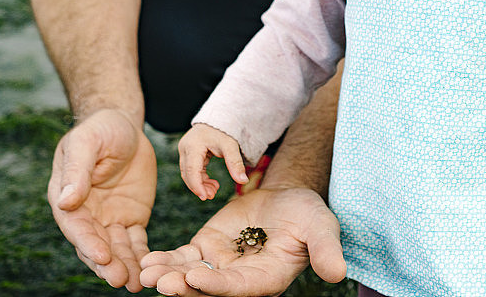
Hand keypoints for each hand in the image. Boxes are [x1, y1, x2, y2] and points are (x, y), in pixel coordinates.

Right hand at [47, 109, 156, 291]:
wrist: (125, 125)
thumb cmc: (101, 130)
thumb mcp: (88, 144)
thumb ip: (77, 172)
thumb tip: (64, 201)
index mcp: (67, 198)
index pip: (77, 226)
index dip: (88, 243)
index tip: (102, 257)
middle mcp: (87, 214)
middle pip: (96, 245)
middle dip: (108, 264)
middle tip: (121, 281)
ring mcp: (109, 218)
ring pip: (116, 248)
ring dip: (126, 266)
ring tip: (136, 284)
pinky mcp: (132, 217)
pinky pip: (136, 240)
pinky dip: (142, 255)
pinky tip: (152, 267)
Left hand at [140, 187, 345, 295]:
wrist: (289, 197)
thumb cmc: (308, 214)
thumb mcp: (320, 227)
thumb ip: (326, 249)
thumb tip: (338, 273)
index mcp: (266, 280)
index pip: (237, 287)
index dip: (216, 285)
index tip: (196, 278)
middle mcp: (239, 280)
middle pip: (207, 288)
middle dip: (183, 286)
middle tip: (160, 282)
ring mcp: (220, 265)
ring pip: (189, 275)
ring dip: (168, 275)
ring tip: (146, 272)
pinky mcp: (206, 248)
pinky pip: (183, 259)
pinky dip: (166, 261)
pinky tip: (147, 260)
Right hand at [178, 123, 248, 199]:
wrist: (219, 119)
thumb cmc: (224, 130)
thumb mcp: (231, 146)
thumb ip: (235, 163)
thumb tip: (243, 181)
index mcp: (193, 145)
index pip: (191, 170)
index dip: (197, 185)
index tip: (205, 197)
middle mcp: (185, 147)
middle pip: (187, 173)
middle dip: (198, 187)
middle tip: (212, 196)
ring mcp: (185, 150)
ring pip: (188, 173)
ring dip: (199, 184)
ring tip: (214, 191)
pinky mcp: (188, 153)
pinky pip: (191, 169)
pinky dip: (200, 178)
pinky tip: (211, 184)